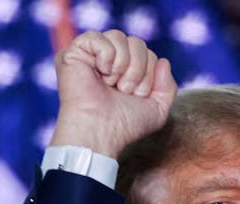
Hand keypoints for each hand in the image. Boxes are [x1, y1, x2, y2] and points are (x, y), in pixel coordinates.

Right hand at [51, 30, 176, 157]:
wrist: (101, 131)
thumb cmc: (125, 125)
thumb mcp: (157, 109)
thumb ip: (168, 86)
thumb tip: (163, 61)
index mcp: (123, 71)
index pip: (147, 53)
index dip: (148, 73)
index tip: (135, 95)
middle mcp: (106, 61)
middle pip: (136, 42)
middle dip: (137, 69)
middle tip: (124, 90)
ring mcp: (89, 56)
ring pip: (119, 36)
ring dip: (122, 64)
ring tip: (111, 84)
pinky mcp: (72, 53)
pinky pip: (97, 37)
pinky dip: (105, 56)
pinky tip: (99, 73)